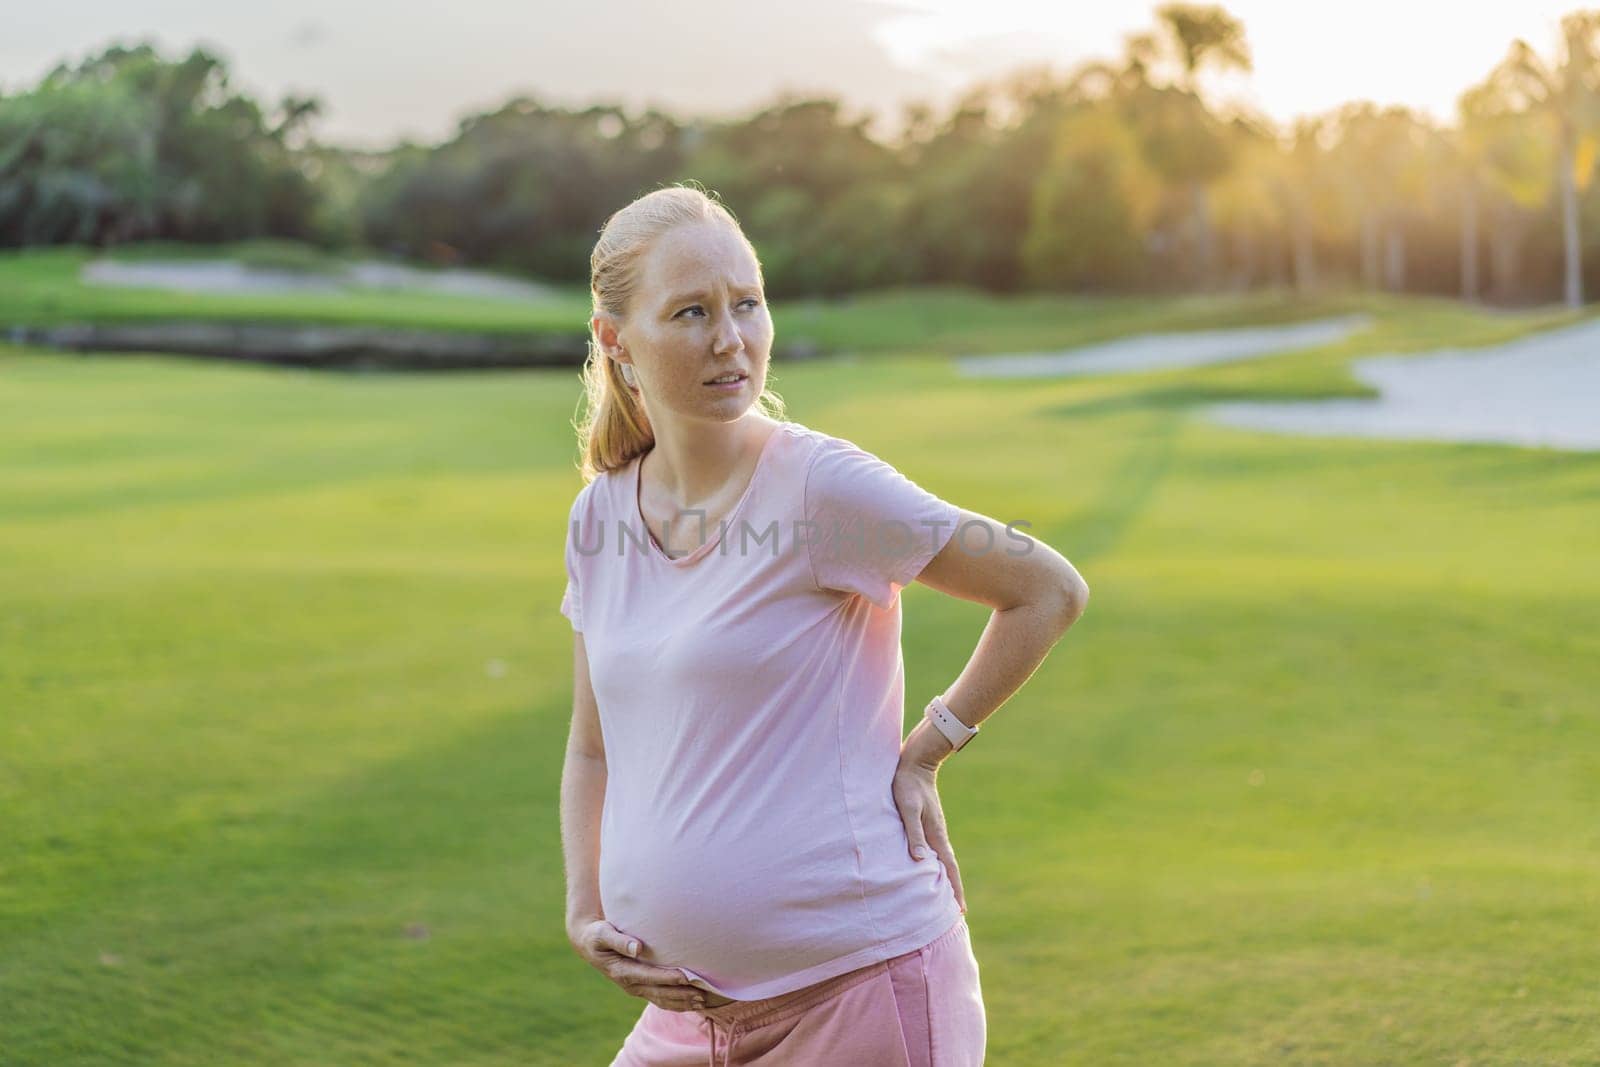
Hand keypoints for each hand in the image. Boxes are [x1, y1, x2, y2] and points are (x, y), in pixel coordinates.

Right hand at [569, 918, 723, 1011]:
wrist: (590, 945)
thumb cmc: (598, 935)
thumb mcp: (602, 934)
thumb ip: (619, 940)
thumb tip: (637, 947)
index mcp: (621, 971)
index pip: (649, 976)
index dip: (668, 978)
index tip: (686, 977)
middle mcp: (630, 984)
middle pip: (659, 993)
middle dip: (681, 995)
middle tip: (701, 995)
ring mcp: (636, 988)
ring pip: (661, 1000)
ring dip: (682, 1002)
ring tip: (702, 1001)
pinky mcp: (641, 988)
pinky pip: (660, 999)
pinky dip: (677, 1002)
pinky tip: (691, 1002)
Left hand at [891, 746, 967, 915]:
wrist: (916, 762)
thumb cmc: (907, 784)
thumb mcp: (908, 807)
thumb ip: (913, 832)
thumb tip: (920, 860)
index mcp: (936, 834)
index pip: (950, 868)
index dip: (955, 889)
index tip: (961, 909)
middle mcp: (938, 834)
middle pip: (949, 868)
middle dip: (953, 889)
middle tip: (956, 911)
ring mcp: (934, 828)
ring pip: (942, 859)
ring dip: (945, 877)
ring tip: (943, 895)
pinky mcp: (928, 823)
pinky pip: (934, 849)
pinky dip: (936, 863)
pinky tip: (929, 867)